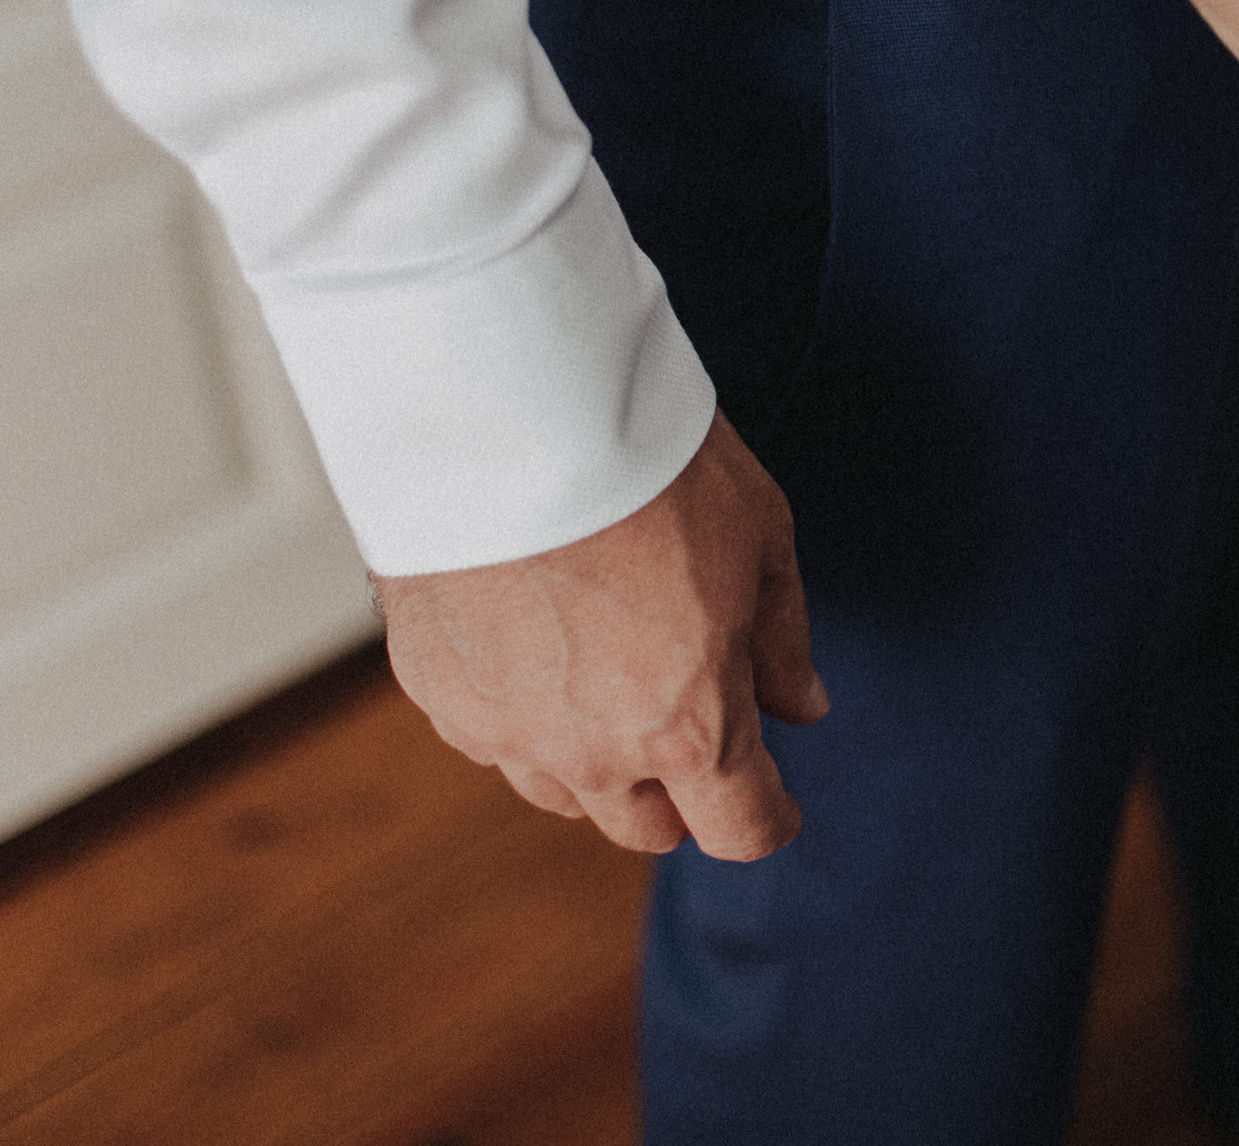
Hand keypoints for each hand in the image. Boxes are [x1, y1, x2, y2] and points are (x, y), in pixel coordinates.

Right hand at [376, 411, 829, 856]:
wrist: (509, 408)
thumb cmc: (650, 464)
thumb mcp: (760, 539)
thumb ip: (782, 641)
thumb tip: (802, 707)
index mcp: (689, 727)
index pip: (739, 831)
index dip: (769, 818)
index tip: (777, 801)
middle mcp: (592, 753)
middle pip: (646, 828)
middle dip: (682, 790)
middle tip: (695, 717)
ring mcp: (503, 731)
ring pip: (562, 790)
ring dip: (598, 758)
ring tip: (612, 670)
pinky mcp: (436, 693)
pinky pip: (492, 737)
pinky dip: (524, 711)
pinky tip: (538, 637)